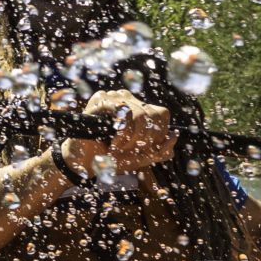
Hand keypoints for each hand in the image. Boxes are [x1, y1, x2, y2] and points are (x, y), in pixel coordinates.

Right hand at [61, 90, 176, 176]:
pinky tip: (113, 144)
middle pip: (153, 115)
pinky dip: (122, 134)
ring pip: (140, 114)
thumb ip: (161, 151)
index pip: (162, 114)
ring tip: (119, 149)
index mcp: (140, 108)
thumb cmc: (112, 158)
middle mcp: (128, 99)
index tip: (144, 149)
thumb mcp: (142, 158)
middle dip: (145, 140)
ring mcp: (114, 98)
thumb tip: (175, 135)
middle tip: (129, 151)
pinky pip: (123, 112)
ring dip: (132, 140)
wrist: (85, 163)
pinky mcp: (101, 101)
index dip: (158, 134)